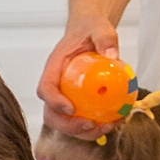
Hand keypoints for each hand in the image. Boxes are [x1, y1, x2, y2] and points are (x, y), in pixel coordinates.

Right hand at [39, 17, 118, 136]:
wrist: (91, 31)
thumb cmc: (90, 29)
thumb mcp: (99, 27)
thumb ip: (105, 37)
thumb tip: (112, 55)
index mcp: (54, 67)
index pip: (45, 88)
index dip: (54, 102)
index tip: (71, 109)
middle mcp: (57, 86)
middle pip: (51, 114)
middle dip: (68, 126)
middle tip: (90, 125)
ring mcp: (66, 97)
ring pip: (65, 123)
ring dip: (83, 132)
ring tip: (106, 128)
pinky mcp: (79, 103)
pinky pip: (81, 120)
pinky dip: (95, 128)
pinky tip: (114, 123)